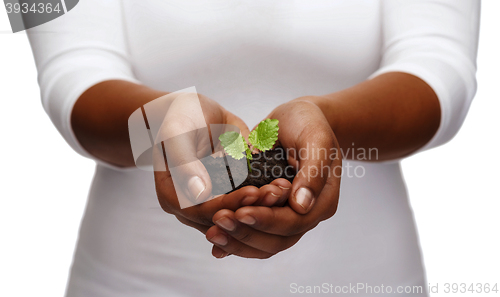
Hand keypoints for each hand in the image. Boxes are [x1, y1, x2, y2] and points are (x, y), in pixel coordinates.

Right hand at [153, 92, 289, 231]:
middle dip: (252, 207)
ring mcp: (212, 202)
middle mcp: (192, 205)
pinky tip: (283, 186)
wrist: (194, 110)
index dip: (228, 203)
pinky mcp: (229, 194)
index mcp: (172, 195)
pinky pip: (247, 201)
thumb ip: (185, 163)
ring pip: (238, 213)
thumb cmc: (181, 117)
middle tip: (277, 192)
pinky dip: (265, 196)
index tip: (253, 191)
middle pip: (223, 217)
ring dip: (262, 205)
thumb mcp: (177, 133)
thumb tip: (199, 193)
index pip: (201, 209)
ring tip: (283, 189)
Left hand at [206, 98, 341, 257]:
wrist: (298, 119)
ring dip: (237, 241)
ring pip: (263, 244)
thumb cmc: (309, 123)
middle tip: (218, 220)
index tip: (240, 212)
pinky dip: (235, 241)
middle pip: (276, 241)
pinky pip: (253, 234)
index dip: (266, 220)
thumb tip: (301, 205)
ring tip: (211, 232)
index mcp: (321, 202)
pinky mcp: (268, 212)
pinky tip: (215, 242)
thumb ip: (312, 171)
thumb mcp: (316, 139)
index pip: (293, 222)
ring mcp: (285, 216)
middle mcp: (304, 215)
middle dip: (246, 232)